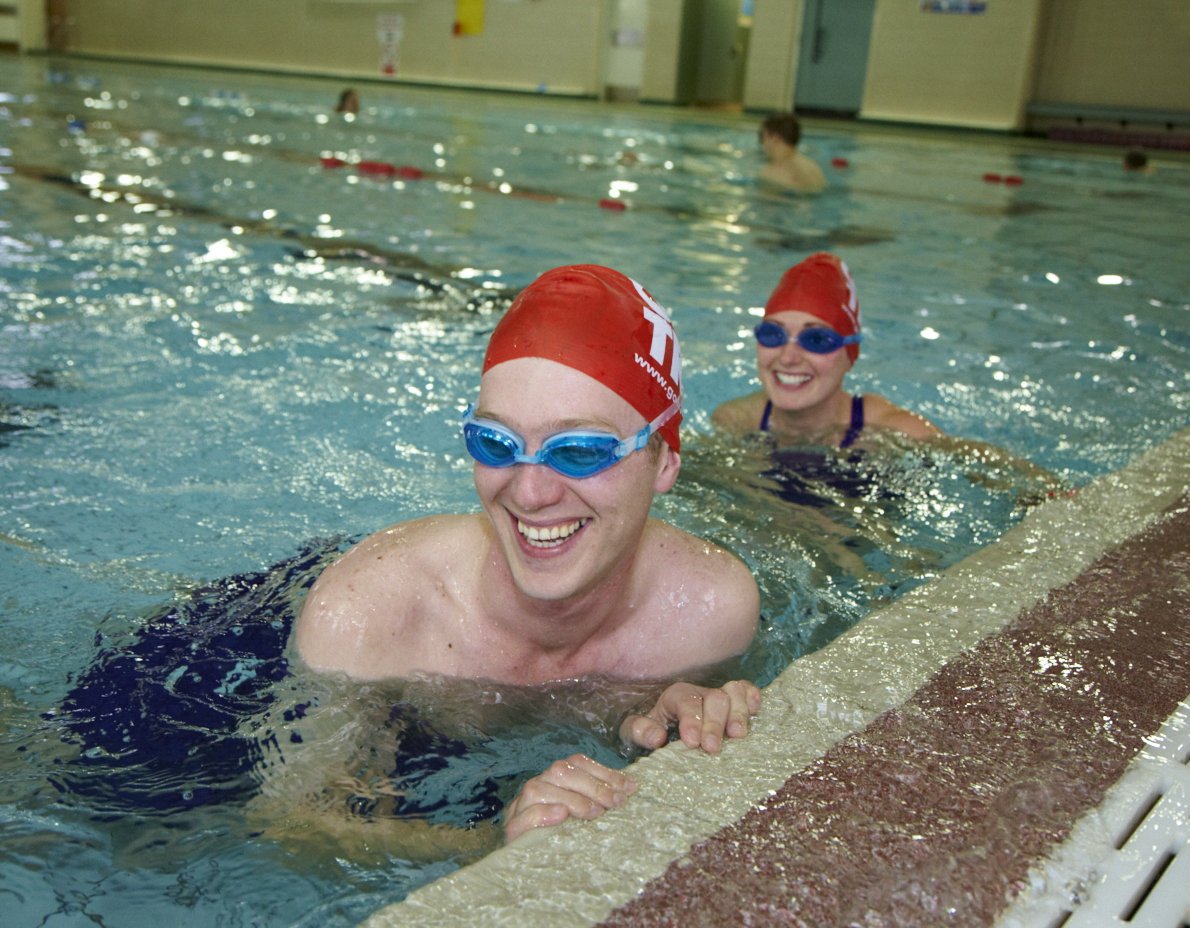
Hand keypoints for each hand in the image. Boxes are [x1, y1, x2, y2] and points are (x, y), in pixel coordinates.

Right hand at [503, 753, 636, 842]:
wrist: (529, 871)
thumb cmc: (563, 838)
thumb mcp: (583, 815)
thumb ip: (598, 798)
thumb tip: (630, 787)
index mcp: (553, 780)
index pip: (577, 763)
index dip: (604, 771)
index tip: (630, 787)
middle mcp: (536, 787)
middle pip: (560, 771)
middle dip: (593, 785)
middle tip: (616, 803)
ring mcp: (520, 808)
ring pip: (539, 789)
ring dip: (571, 799)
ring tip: (594, 813)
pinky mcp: (512, 830)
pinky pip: (524, 816)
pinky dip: (543, 814)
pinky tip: (561, 817)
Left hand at [619, 679, 760, 755]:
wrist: (662, 726)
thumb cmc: (650, 728)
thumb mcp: (634, 731)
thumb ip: (640, 731)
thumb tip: (657, 737)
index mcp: (675, 697)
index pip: (686, 702)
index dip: (691, 721)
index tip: (692, 743)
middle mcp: (700, 693)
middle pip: (714, 698)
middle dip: (714, 723)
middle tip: (713, 748)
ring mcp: (720, 696)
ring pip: (734, 692)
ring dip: (738, 712)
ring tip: (738, 735)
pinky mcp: (735, 702)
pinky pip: (748, 690)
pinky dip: (753, 697)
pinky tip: (755, 710)